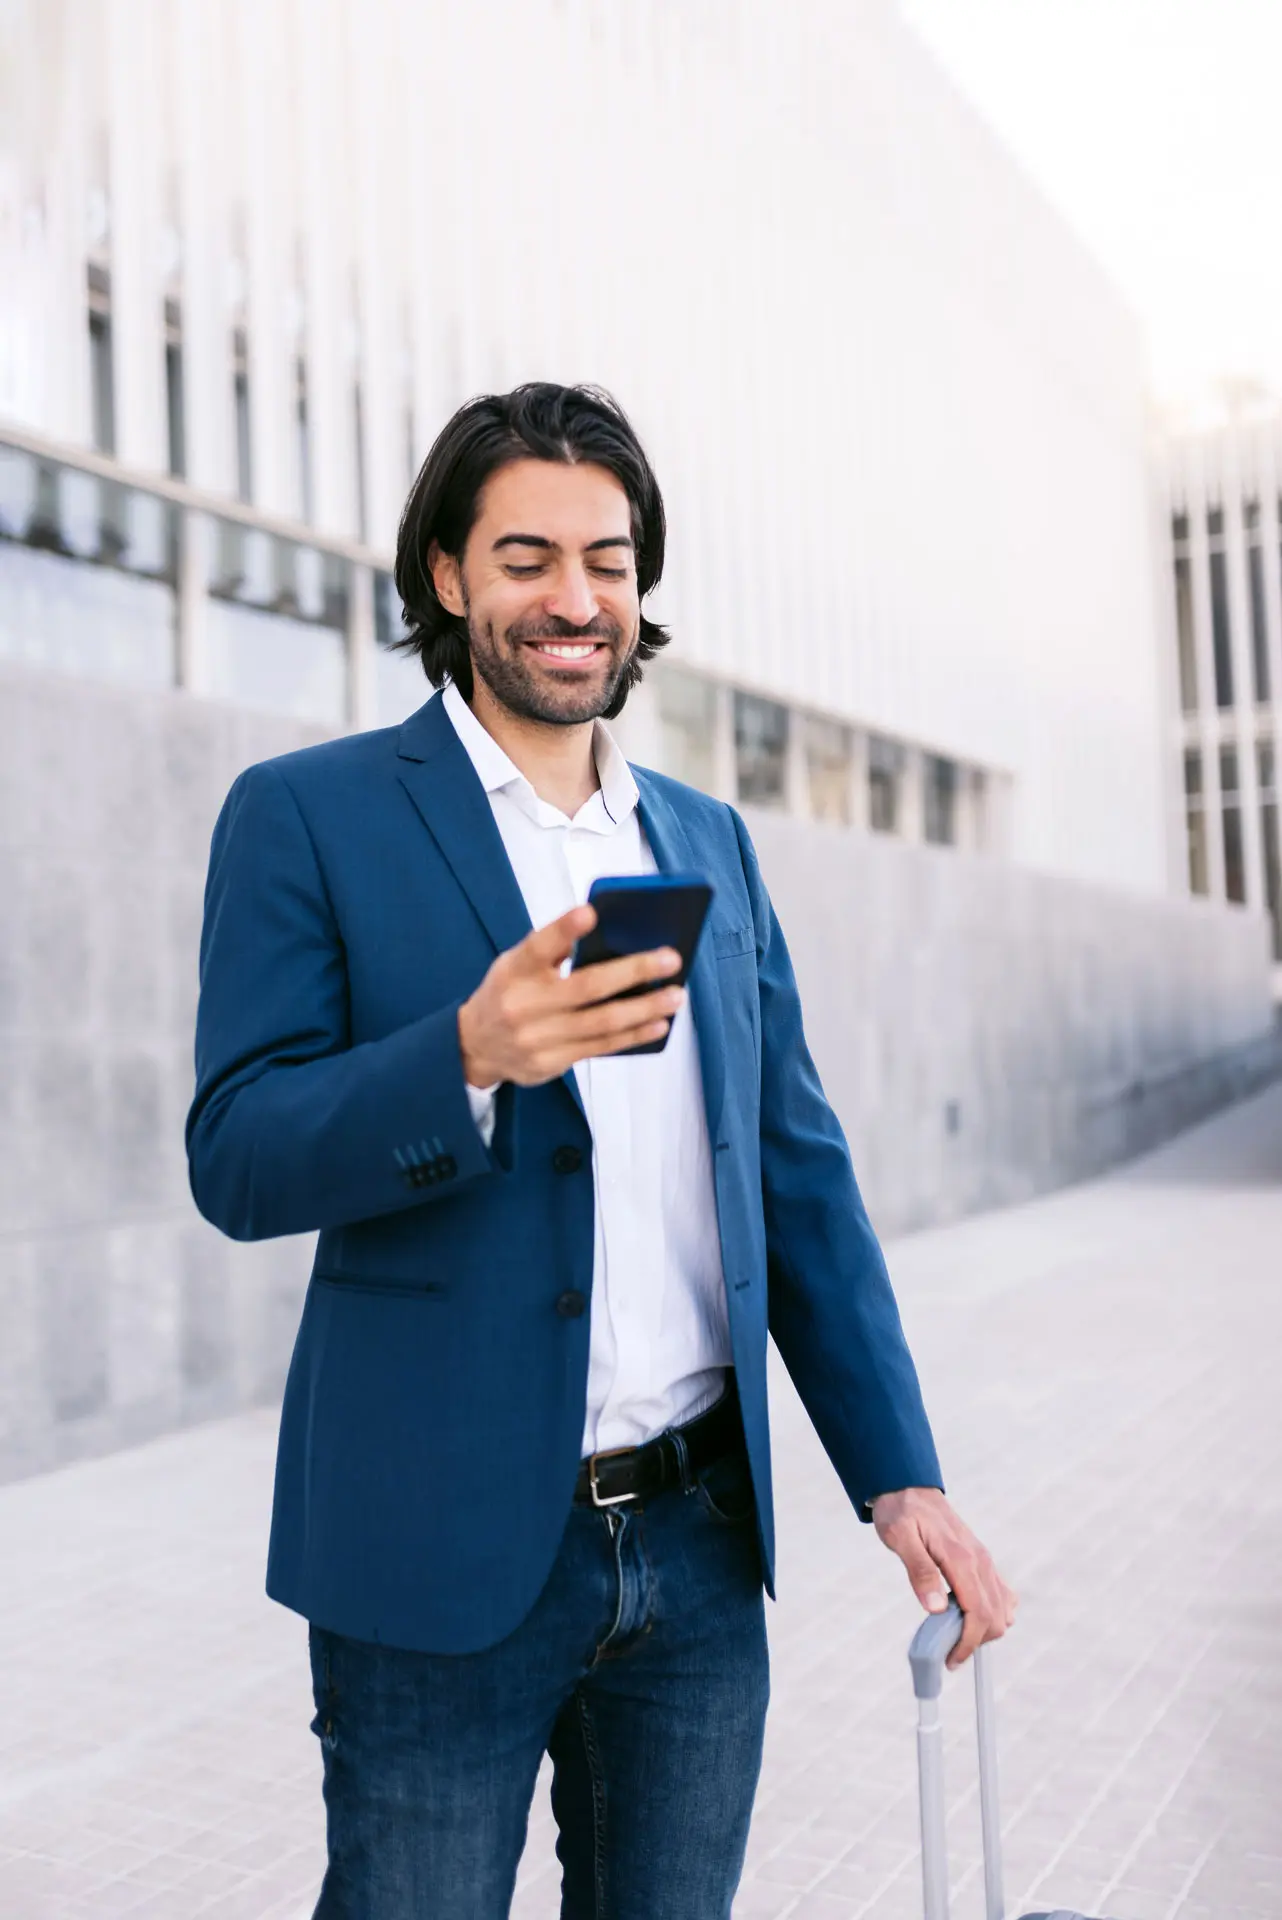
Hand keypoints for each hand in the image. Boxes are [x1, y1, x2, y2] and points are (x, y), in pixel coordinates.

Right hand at [457, 905, 684, 1088]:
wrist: (474, 1046)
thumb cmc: (508, 994)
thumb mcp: (515, 965)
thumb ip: (552, 950)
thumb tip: (609, 934)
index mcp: (514, 970)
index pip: (538, 945)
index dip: (564, 929)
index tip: (590, 913)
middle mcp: (524, 1004)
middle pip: (586, 987)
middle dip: (633, 972)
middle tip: (670, 959)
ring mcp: (537, 1038)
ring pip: (602, 1022)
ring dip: (644, 1008)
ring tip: (675, 996)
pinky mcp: (551, 1063)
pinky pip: (601, 1047)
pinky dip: (633, 1035)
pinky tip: (658, 1024)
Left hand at [871, 1487, 1017, 1668]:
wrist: (908, 1486)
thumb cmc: (900, 1511)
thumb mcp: (899, 1537)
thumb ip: (919, 1571)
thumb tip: (936, 1608)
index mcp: (960, 1558)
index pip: (978, 1613)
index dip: (968, 1643)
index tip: (951, 1660)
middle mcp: (979, 1560)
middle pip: (996, 1616)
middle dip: (977, 1642)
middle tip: (950, 1653)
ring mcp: (984, 1560)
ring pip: (1003, 1608)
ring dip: (987, 1629)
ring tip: (957, 1635)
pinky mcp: (983, 1560)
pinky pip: (1002, 1593)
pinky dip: (994, 1612)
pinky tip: (970, 1616)